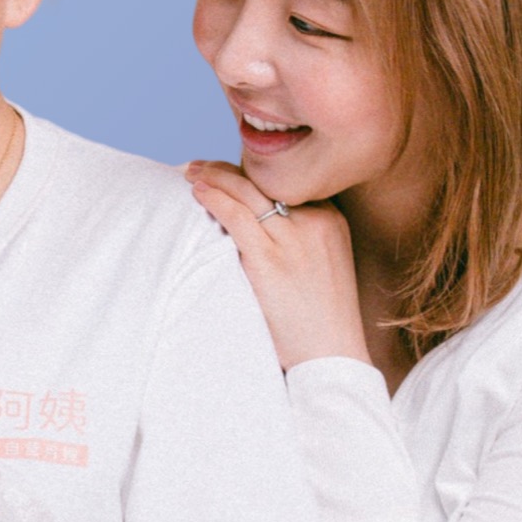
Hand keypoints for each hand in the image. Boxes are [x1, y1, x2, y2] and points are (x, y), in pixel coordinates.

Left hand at [187, 161, 369, 370]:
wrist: (332, 356)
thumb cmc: (321, 319)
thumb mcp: (322, 265)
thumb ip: (300, 238)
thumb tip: (259, 224)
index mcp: (330, 218)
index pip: (284, 182)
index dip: (250, 173)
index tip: (226, 171)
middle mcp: (316, 220)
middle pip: (265, 180)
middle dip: (228, 169)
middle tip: (199, 166)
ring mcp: (295, 237)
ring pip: (247, 190)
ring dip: (213, 176)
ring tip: (190, 173)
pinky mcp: (271, 258)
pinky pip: (236, 215)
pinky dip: (213, 199)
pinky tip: (197, 193)